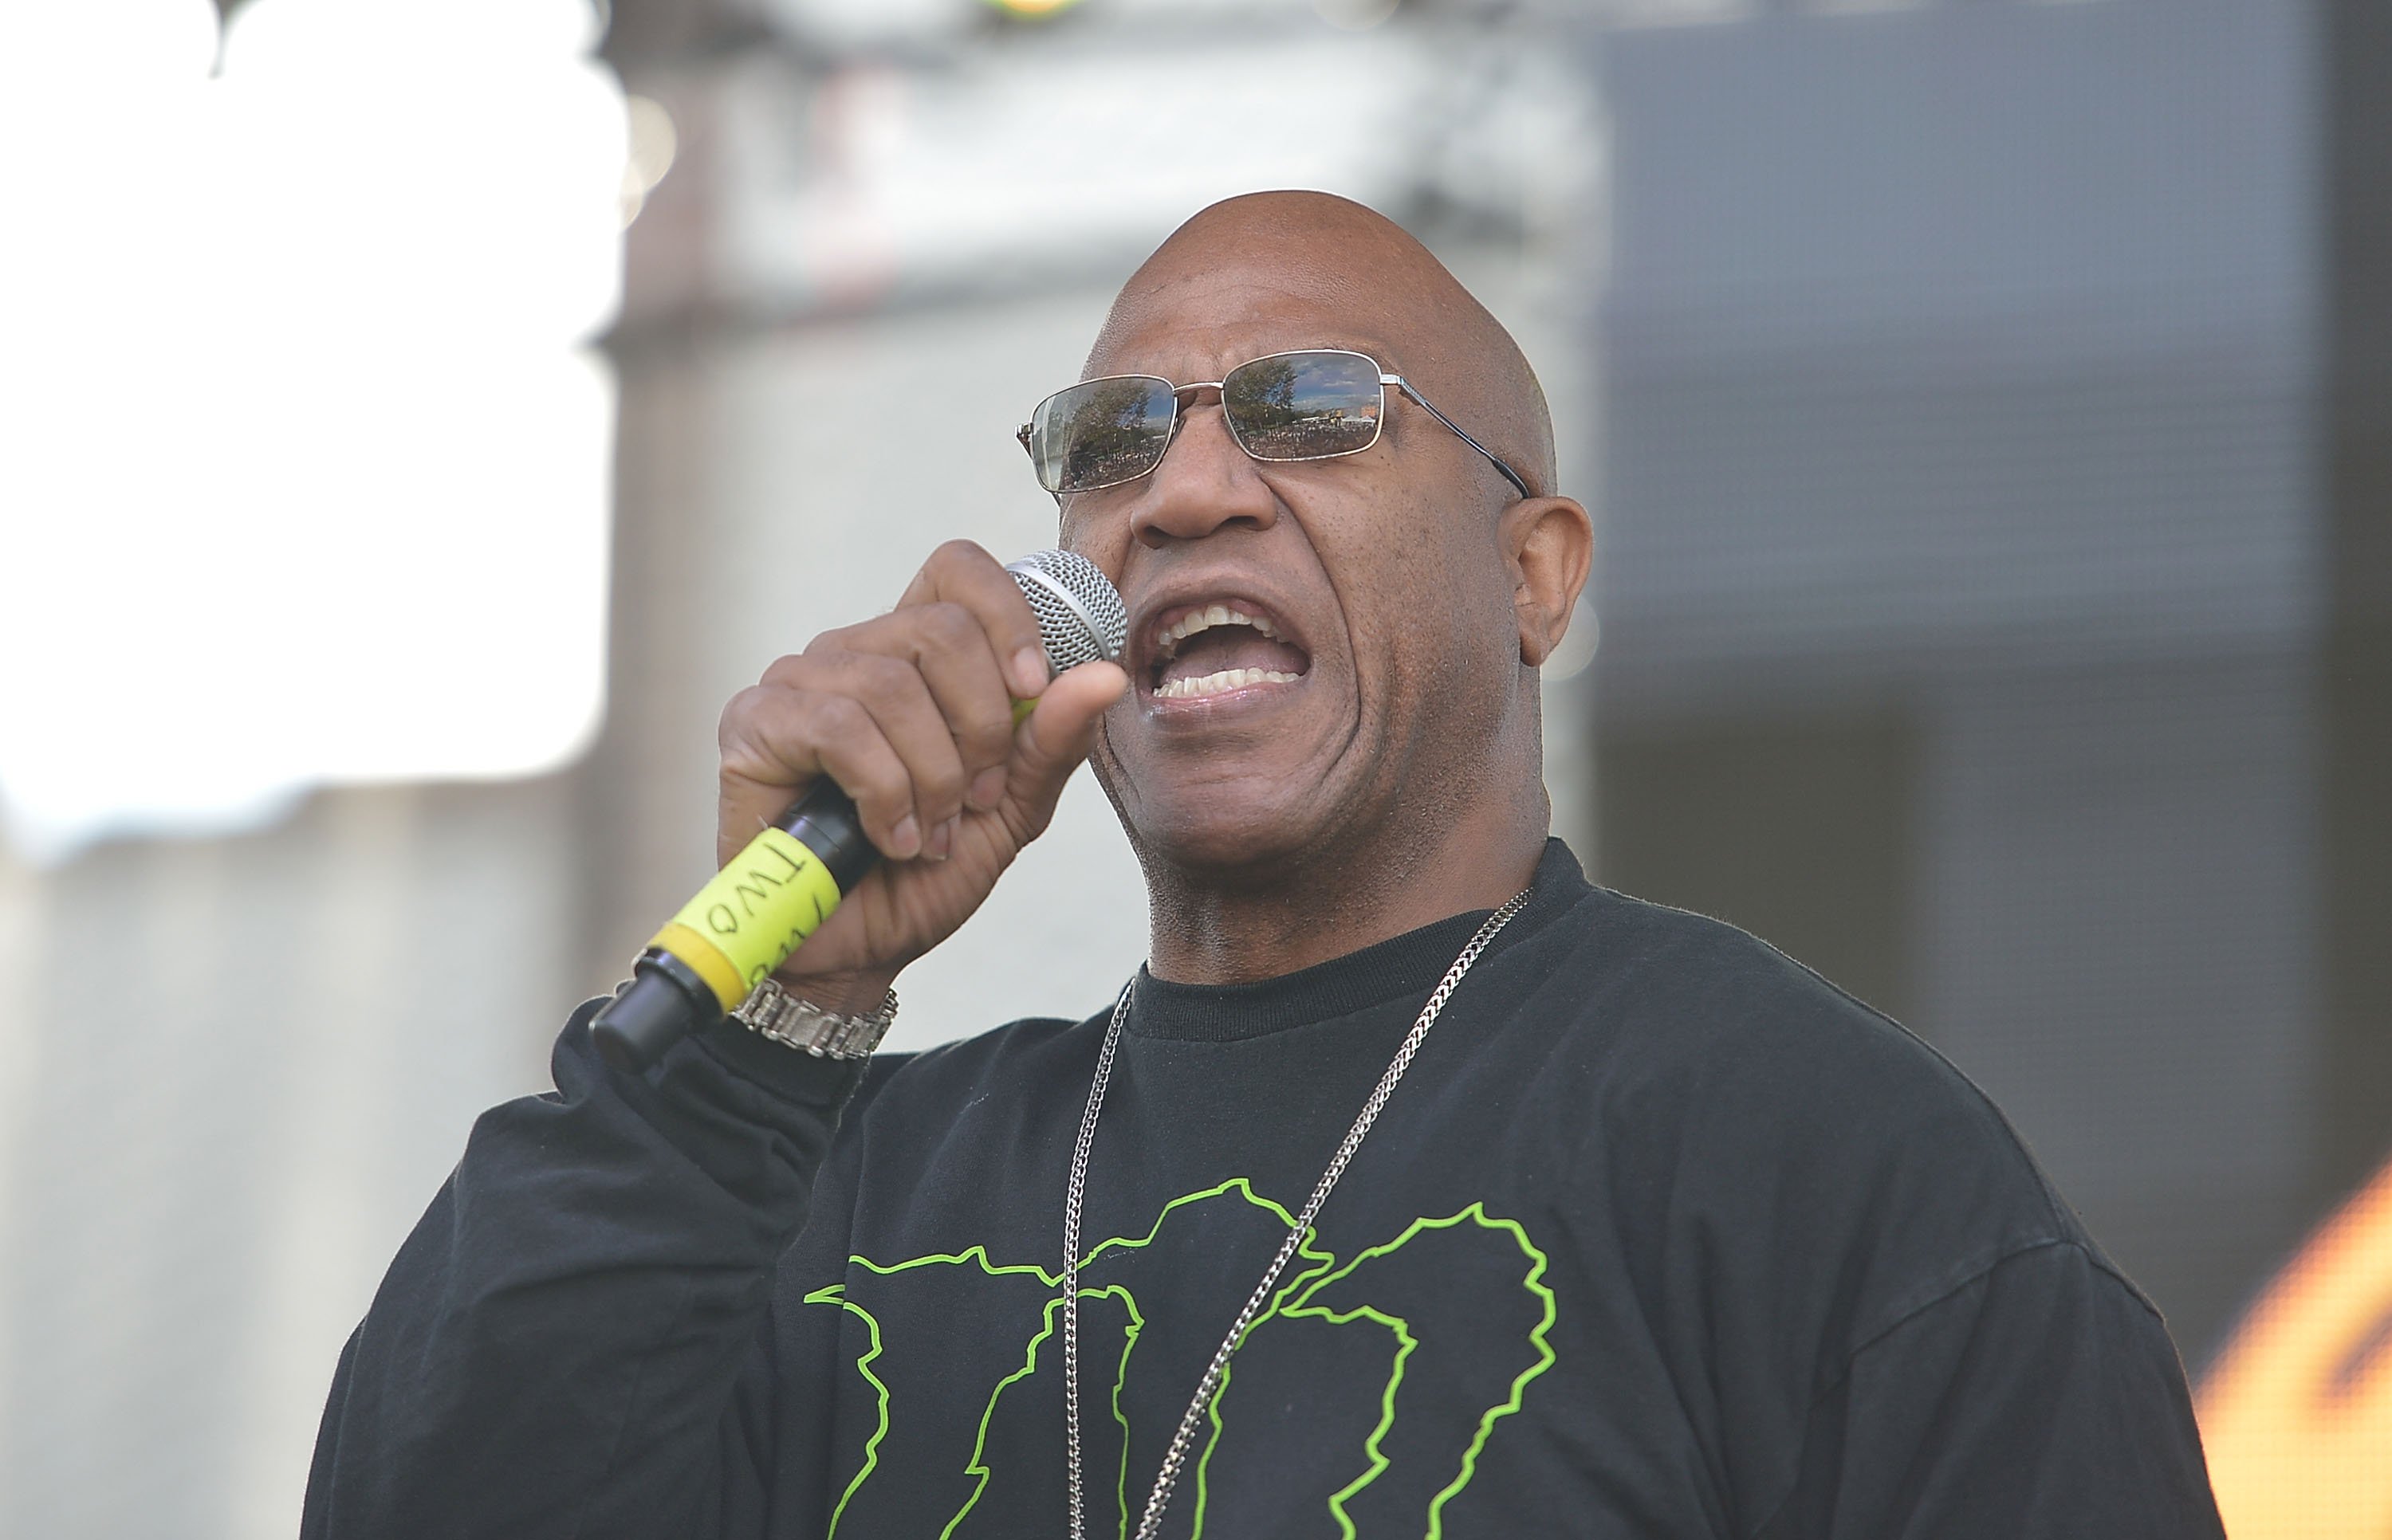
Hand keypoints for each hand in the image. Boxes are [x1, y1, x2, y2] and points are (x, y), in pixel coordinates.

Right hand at [713, 540, 1126, 1013]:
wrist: (859, 951)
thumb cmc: (926, 875)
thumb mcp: (1012, 809)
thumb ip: (1053, 740)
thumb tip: (1105, 674)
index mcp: (916, 656)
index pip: (957, 569)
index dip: (1007, 615)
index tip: (1033, 689)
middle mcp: (853, 652)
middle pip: (939, 627)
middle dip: (979, 725)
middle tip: (974, 797)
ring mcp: (798, 682)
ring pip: (892, 684)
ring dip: (931, 775)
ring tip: (930, 832)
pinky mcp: (754, 723)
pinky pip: (839, 725)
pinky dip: (883, 792)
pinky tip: (891, 838)